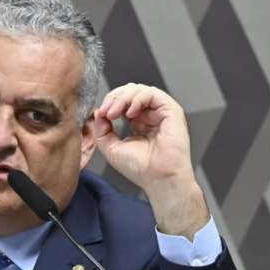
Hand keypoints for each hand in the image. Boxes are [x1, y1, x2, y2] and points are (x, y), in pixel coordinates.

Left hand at [93, 83, 208, 239]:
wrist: (159, 179)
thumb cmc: (140, 169)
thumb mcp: (111, 148)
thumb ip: (102, 130)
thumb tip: (98, 112)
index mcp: (138, 122)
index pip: (122, 101)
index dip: (110, 103)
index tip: (100, 114)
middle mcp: (150, 115)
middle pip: (130, 92)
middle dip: (114, 98)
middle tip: (106, 111)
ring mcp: (161, 112)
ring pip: (139, 90)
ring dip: (122, 98)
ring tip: (114, 113)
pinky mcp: (171, 111)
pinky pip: (152, 93)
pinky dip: (137, 98)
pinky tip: (129, 112)